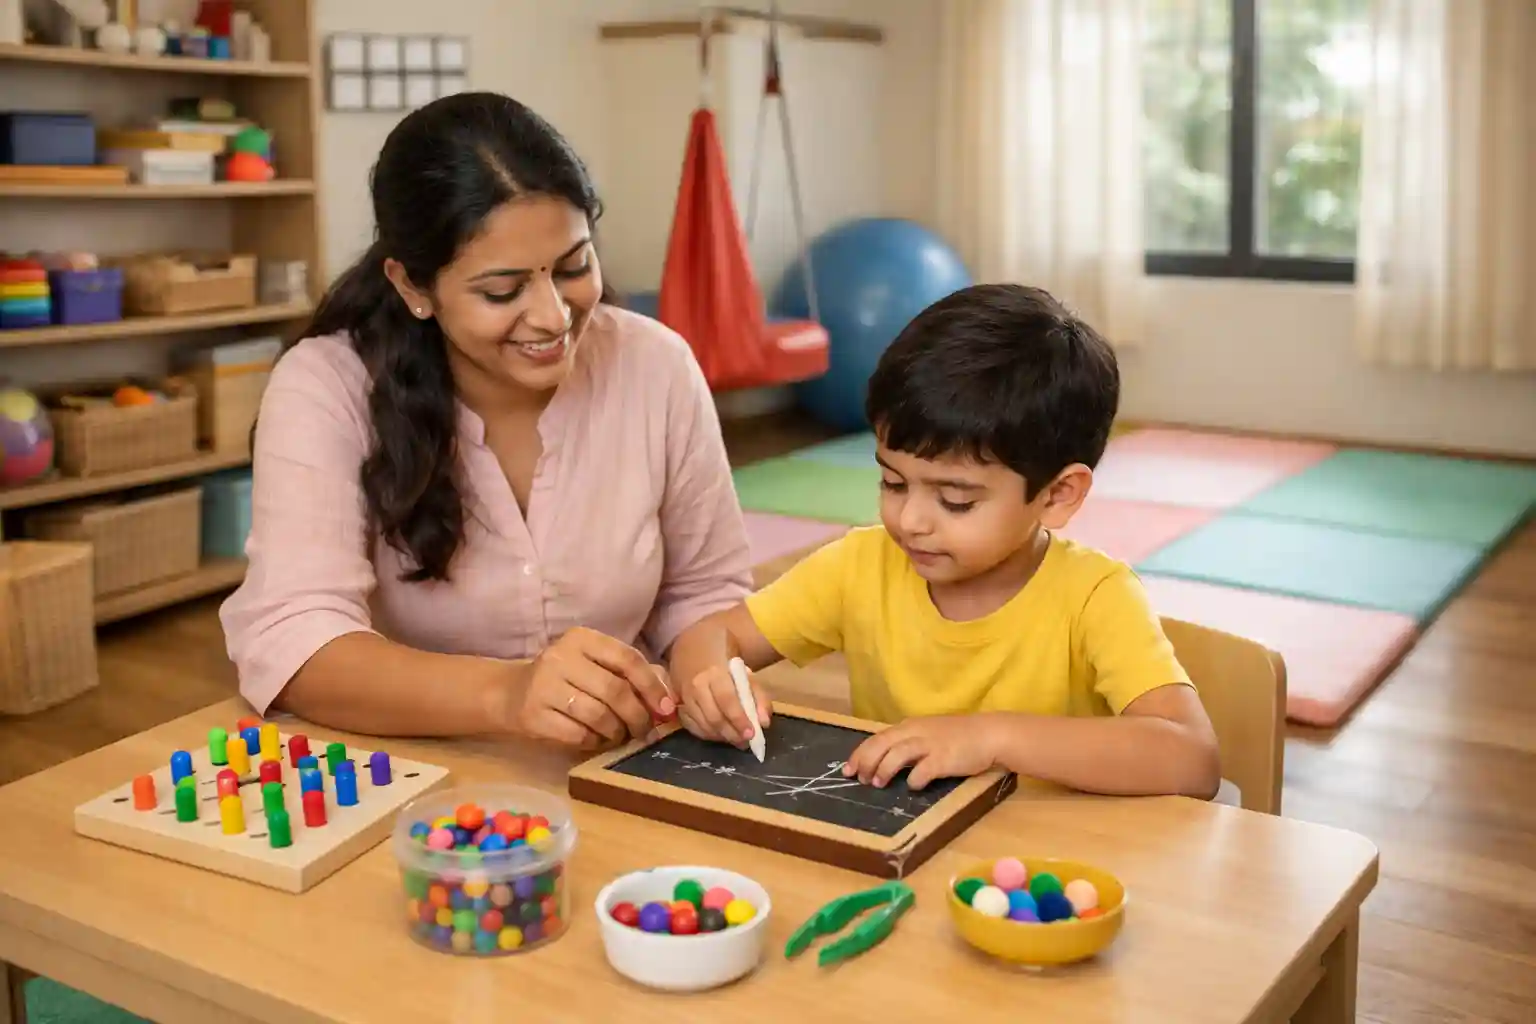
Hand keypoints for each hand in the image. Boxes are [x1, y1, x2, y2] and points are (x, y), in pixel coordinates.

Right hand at [506, 627, 676, 748]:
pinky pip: (579, 735)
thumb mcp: (592, 664)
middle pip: (615, 690)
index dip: (652, 686)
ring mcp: (544, 686)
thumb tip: (665, 705)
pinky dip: (596, 742)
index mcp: (582, 638)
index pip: (627, 659)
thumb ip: (627, 675)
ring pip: (599, 716)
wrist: (511, 693)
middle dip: (638, 716)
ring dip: (617, 731)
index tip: (665, 709)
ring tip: (619, 735)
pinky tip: (597, 740)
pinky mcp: (533, 715)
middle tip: (645, 731)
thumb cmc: (565, 679)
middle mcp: (561, 657)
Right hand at [677, 662, 771, 747]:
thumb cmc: (724, 661)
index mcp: (715, 673)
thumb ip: (759, 697)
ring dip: (721, 737)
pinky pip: (692, 727)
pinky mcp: (678, 705)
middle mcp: (696, 686)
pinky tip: (720, 735)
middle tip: (745, 742)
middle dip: (731, 734)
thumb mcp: (746, 673)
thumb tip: (764, 723)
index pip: (727, 701)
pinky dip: (707, 735)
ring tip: (735, 740)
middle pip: (713, 718)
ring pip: (702, 725)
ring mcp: (684, 696)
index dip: (739, 720)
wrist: (693, 649)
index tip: (751, 734)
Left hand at [843, 715, 997, 789]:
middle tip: (859, 779)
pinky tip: (913, 786)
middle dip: (866, 762)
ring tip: (877, 783)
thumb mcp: (928, 734)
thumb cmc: (958, 737)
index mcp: (910, 727)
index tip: (848, 769)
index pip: (877, 738)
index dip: (860, 754)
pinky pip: (923, 770)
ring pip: (897, 754)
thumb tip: (883, 760)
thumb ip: (908, 743)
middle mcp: (916, 732)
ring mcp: (930, 744)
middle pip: (881, 744)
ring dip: (884, 769)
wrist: (989, 734)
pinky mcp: (945, 758)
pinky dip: (914, 779)